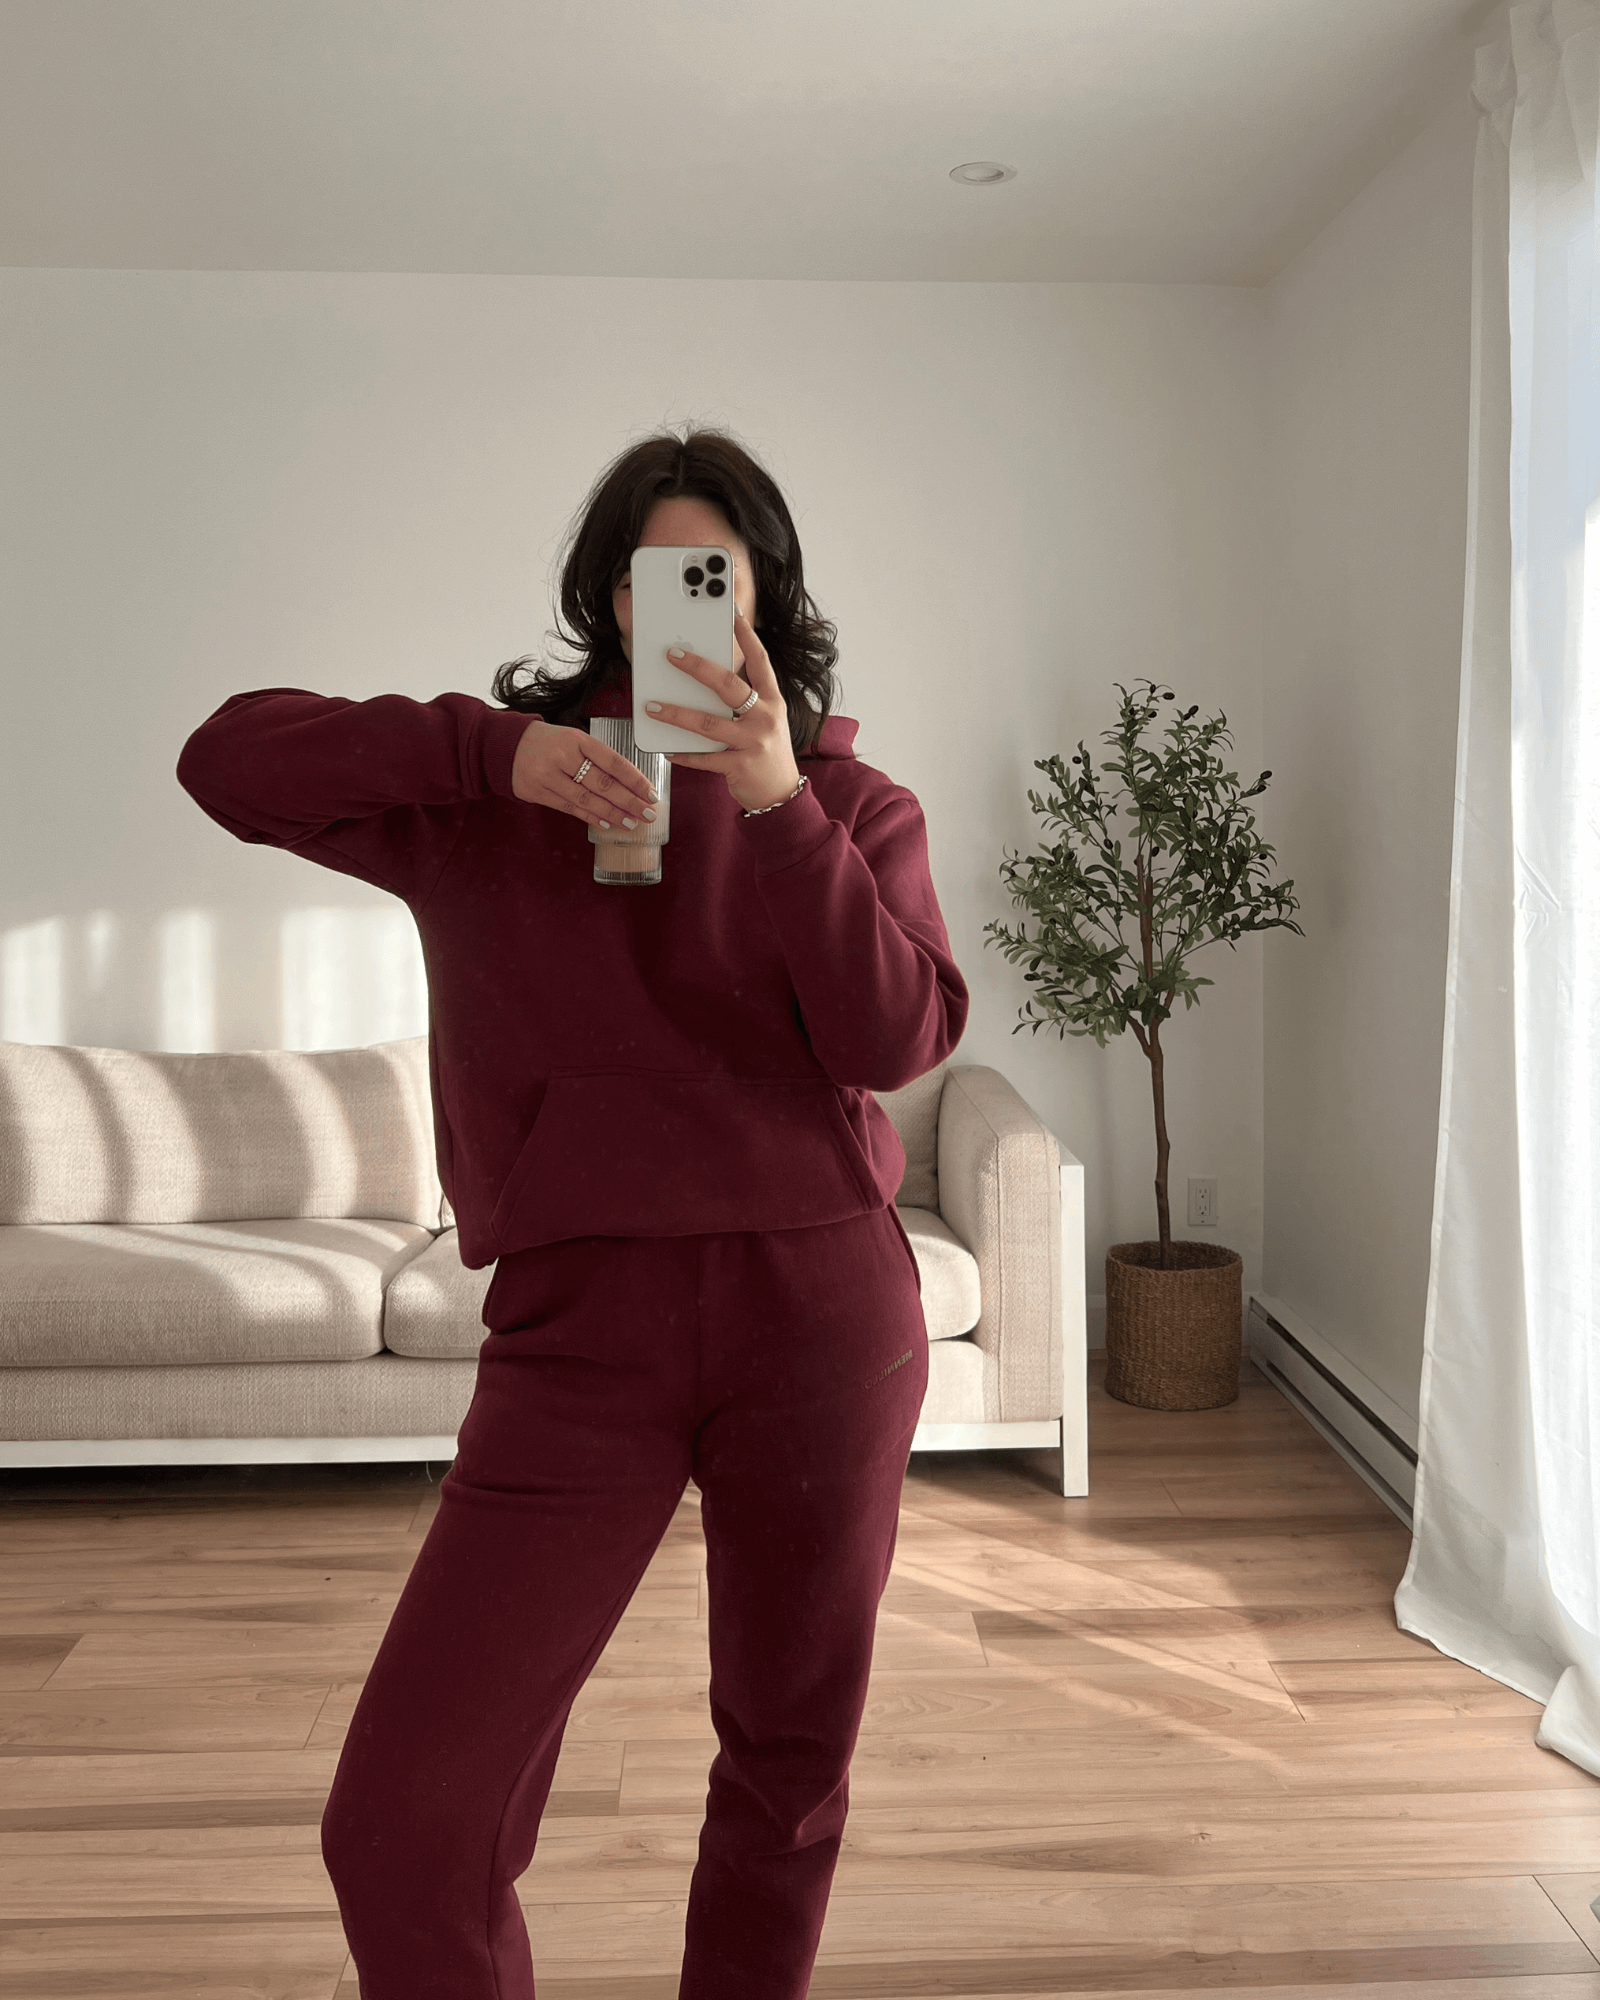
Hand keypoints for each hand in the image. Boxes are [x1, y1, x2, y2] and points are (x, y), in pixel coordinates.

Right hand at [511, 717, 658, 829]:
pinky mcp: (537, 792)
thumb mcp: (573, 739)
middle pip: (602, 783)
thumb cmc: (549, 743)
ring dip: (613, 813)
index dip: (635, 780)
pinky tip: (607, 822)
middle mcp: (562, 756)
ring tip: (631, 822)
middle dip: (629, 801)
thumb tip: (630, 784)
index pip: (613, 761)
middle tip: (648, 814)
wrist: (507, 745)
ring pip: (586, 800)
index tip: (651, 794)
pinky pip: (570, 808)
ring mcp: (548, 775)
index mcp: (577, 739)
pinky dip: (591, 816)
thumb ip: (597, 757)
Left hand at [645, 610, 801, 812]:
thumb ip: (743, 700)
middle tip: (672, 654)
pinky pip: (705, 758)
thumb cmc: (766, 751)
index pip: (760, 661)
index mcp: (773, 700)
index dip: (746, 636)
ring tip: (652, 706)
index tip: (732, 614)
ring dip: (677, 713)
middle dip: (697, 667)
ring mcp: (754, 742)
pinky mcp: (740, 766)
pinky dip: (684, 754)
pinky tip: (667, 749)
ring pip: (709, 723)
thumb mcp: (765, 719)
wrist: (781, 794)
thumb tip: (705, 678)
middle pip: (728, 686)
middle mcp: (766, 717)